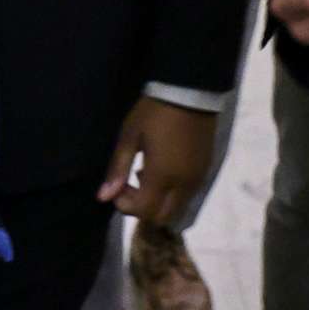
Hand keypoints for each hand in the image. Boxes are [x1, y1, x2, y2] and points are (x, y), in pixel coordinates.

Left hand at [99, 95, 218, 226]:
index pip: (144, 211)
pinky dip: (172, 193)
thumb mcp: (129, 137)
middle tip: (130, 186)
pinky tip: (162, 170)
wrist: (190, 91)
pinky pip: (188, 195)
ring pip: (177, 209)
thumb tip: (103, 197)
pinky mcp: (205, 171)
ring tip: (145, 175)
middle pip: (163, 217)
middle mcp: (184, 184)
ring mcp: (197, 179)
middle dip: (143, 209)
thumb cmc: (154, 112)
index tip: (117, 187)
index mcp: (162, 176)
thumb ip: (118, 170)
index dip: (126, 206)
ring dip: (158, 202)